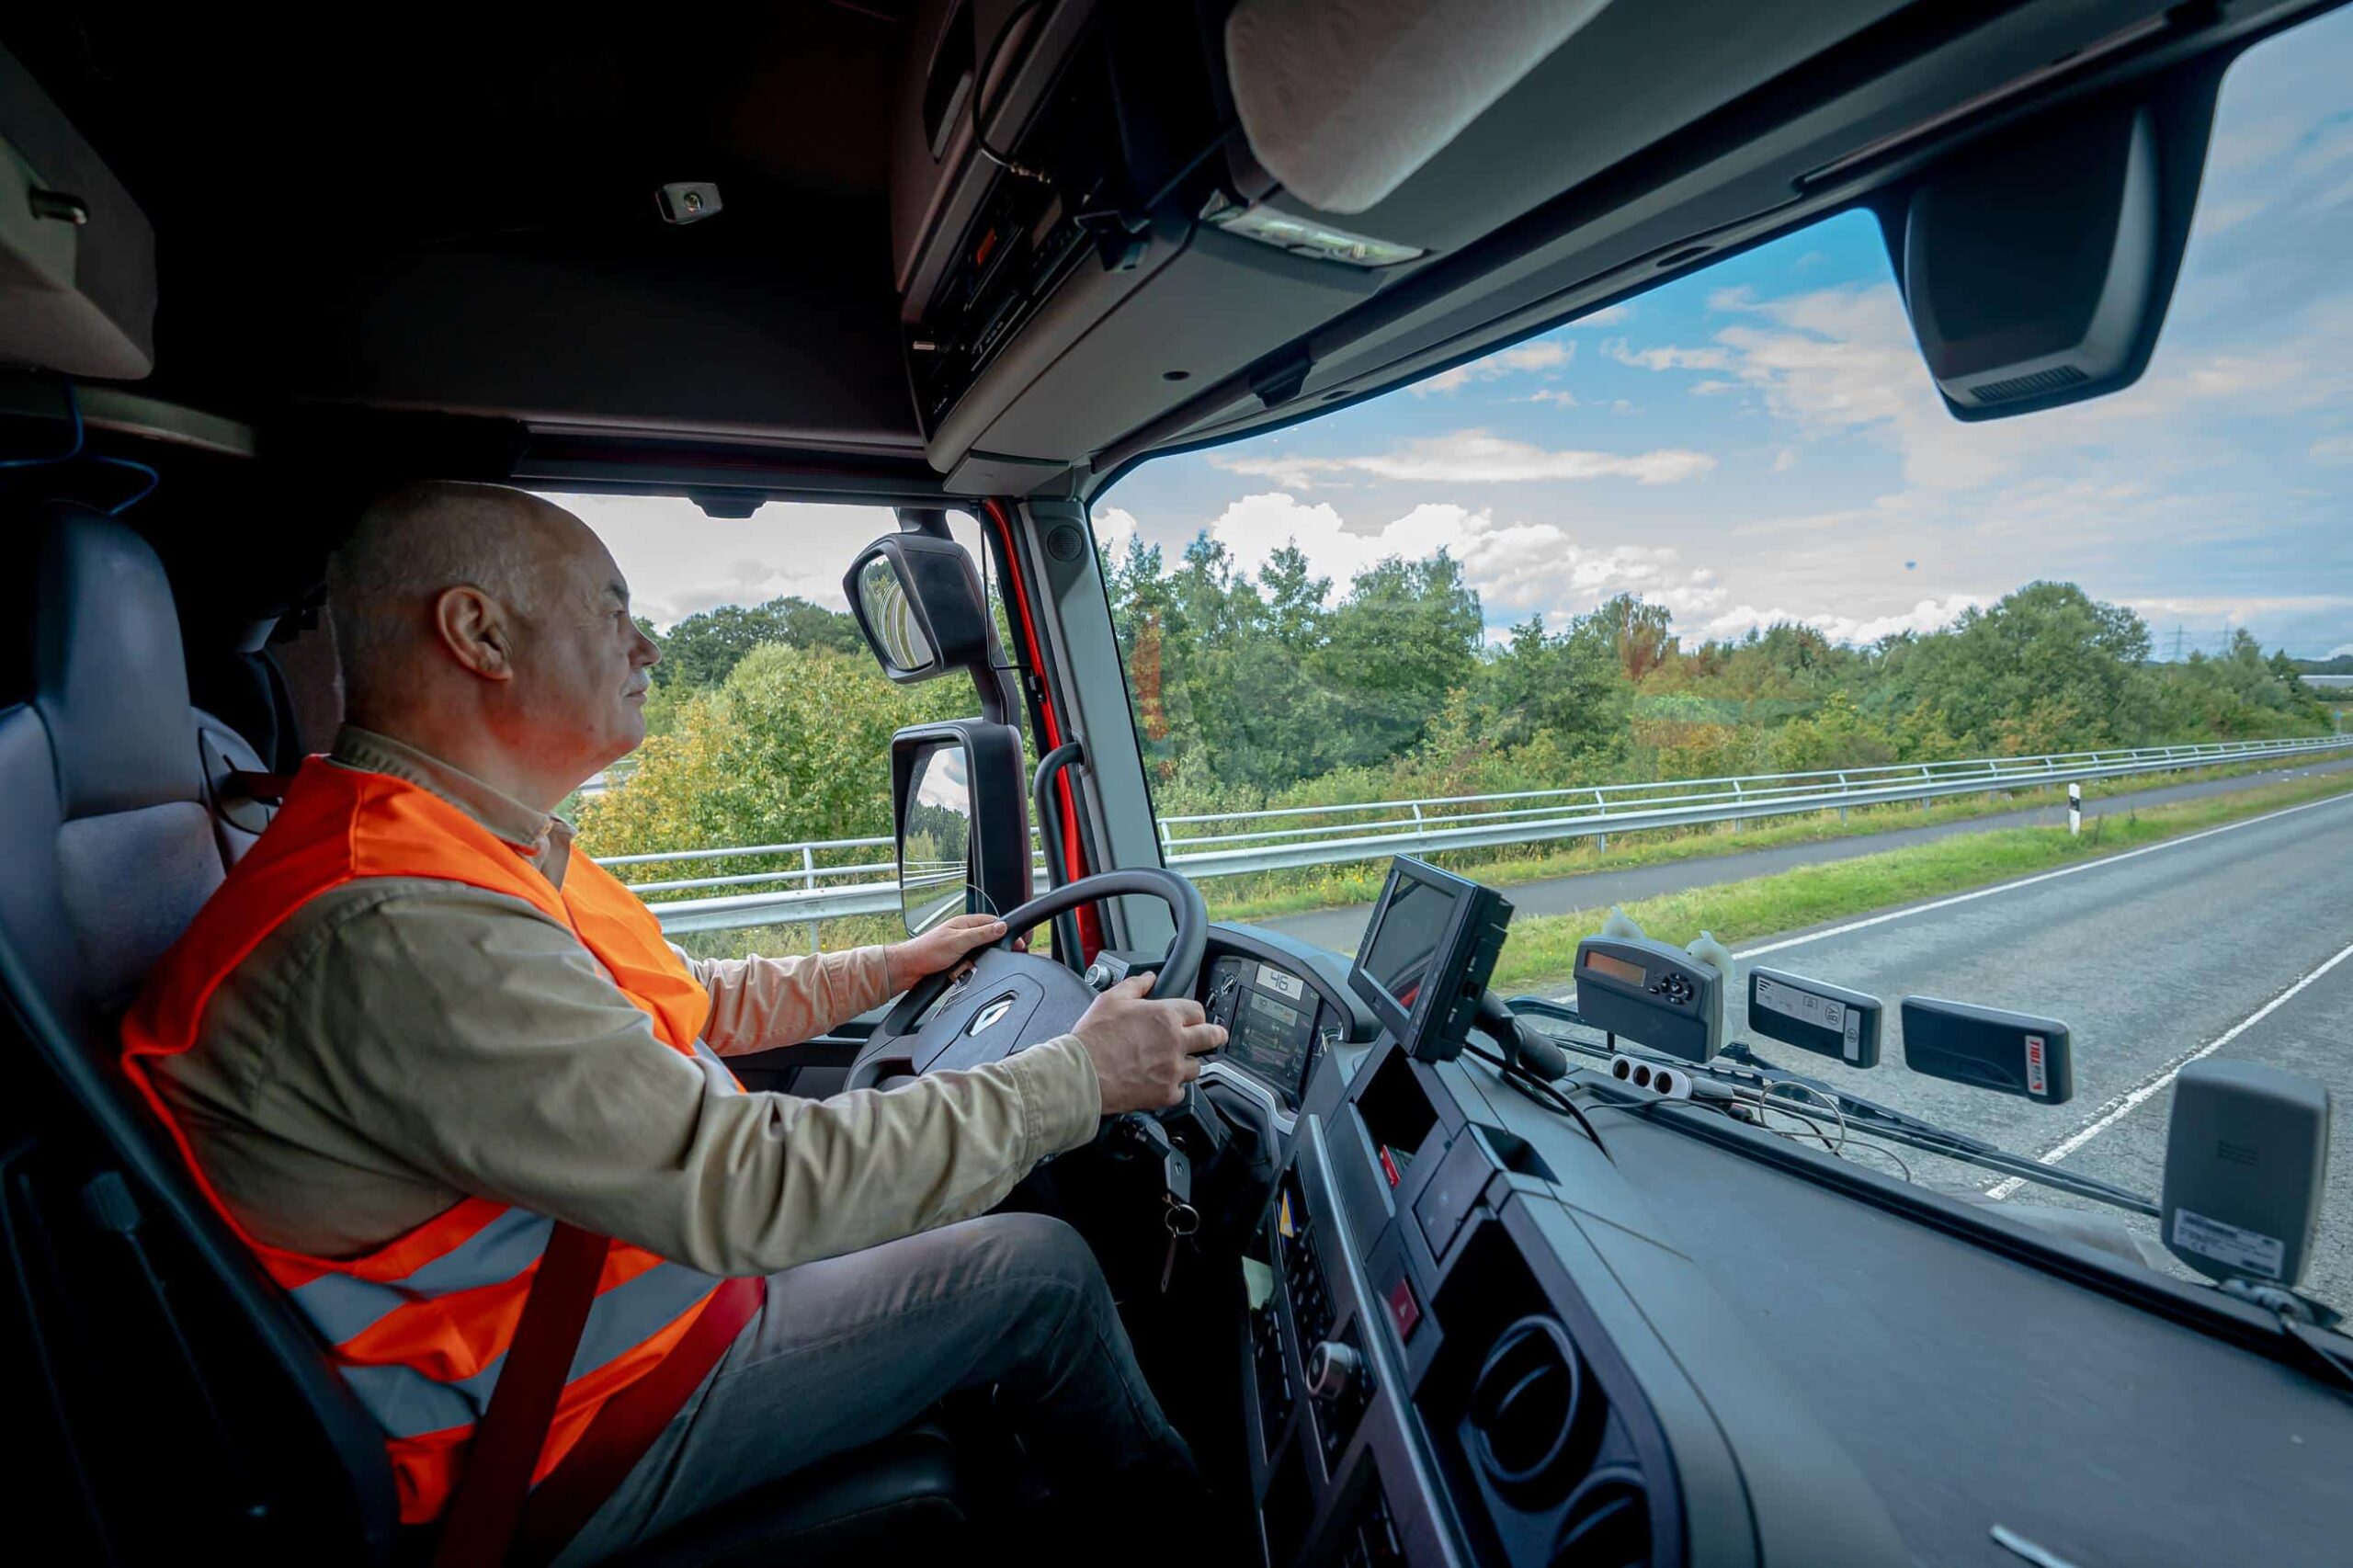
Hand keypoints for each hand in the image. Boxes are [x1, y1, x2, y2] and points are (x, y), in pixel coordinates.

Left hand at [886, 913, 1016, 990]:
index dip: (1006, 931)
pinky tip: (957, 974)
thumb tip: (1002, 927)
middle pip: (988, 941)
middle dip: (989, 952)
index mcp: (964, 923)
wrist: (908, 969)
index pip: (993, 923)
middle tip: (988, 959)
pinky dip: (965, 972)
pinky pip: (969, 968)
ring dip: (973, 965)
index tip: (1019, 942)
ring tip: (962, 968)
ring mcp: (959, 948)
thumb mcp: (959, 940)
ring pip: (979, 957)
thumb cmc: (926, 950)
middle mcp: (963, 934)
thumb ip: (981, 934)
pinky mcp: (955, 962)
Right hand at [1072, 973, 1227, 1113]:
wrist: (1083, 1075)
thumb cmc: (1094, 1038)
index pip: (1198, 1011)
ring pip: (1196, 1067)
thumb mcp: (1111, 1000)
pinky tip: (1159, 1082)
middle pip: (1211, 1037)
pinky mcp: (1166, 1094)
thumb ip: (1135, 985)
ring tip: (1171, 1062)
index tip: (1195, 1018)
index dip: (1195, 1013)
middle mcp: (1175, 1043)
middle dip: (1215, 1036)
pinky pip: (1181, 1091)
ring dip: (1187, 1063)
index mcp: (1165, 1016)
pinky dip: (1172, 1087)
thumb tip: (1148, 978)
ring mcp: (1173, 1071)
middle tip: (1216, 1037)